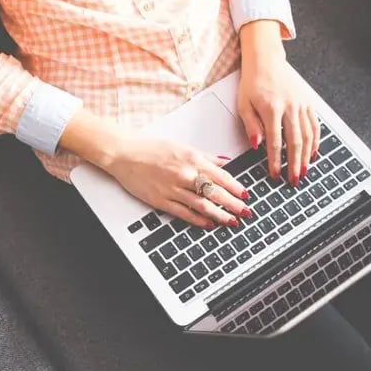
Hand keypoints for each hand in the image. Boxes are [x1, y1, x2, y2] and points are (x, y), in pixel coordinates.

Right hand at [104, 135, 252, 228]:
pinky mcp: (161, 200)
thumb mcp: (181, 146)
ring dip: (220, 215)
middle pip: (216, 192)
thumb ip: (205, 156)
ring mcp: (173, 189)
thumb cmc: (149, 148)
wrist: (124, 154)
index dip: (236, 188)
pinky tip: (209, 224)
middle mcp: (185, 174)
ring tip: (232, 221)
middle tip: (246, 212)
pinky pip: (184, 213)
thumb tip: (224, 163)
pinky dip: (198, 219)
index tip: (246, 195)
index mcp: (192, 159)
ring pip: (203, 205)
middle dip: (234, 204)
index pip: (221, 176)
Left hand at [238, 22, 320, 185]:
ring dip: (307, 156)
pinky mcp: (308, 102)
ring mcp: (302, 104)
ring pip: (308, 135)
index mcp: (272, 108)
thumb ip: (251, 126)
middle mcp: (290, 107)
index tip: (275, 174)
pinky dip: (316, 141)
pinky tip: (313, 154)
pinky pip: (315, 125)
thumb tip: (257, 146)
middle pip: (295, 142)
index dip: (275, 161)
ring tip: (304, 171)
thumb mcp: (243, 104)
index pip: (275, 142)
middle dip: (295, 164)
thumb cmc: (252, 82)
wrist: (266, 60)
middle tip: (294, 180)